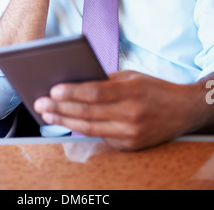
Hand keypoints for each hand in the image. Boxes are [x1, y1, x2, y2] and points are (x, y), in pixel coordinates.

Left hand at [34, 70, 210, 150]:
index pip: (94, 92)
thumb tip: (76, 81)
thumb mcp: (132, 77)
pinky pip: (101, 137)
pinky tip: (68, 122)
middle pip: (87, 112)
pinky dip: (83, 129)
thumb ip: (106, 80)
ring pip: (90, 128)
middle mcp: (130, 115)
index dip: (71, 92)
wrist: (183, 111)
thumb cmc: (155, 89)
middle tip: (40, 104)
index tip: (52, 90)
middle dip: (59, 108)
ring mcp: (130, 134)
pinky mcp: (130, 146)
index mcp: (131, 92)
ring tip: (47, 114)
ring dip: (65, 121)